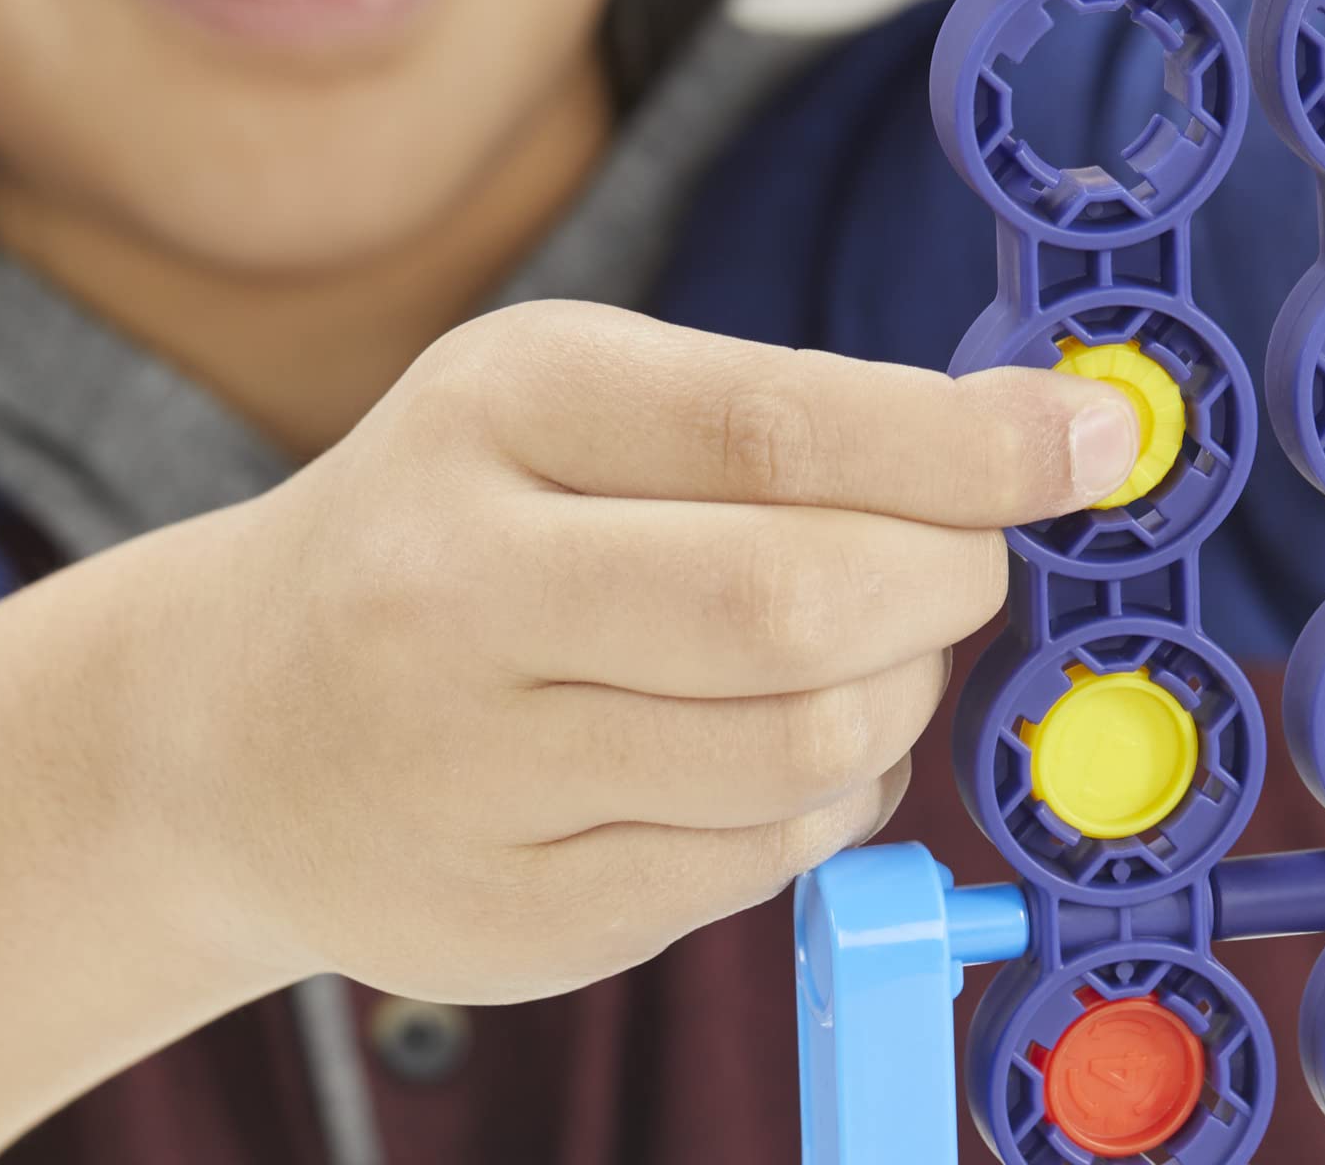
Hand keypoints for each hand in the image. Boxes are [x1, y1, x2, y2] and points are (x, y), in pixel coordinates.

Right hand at [173, 301, 1137, 1001]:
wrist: (234, 724)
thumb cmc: (456, 526)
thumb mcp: (574, 404)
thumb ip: (789, 418)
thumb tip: (1040, 441)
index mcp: (494, 411)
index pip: (770, 428)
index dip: (962, 444)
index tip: (1090, 442)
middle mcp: (459, 586)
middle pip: (801, 604)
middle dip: (945, 580)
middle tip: (969, 558)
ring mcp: (471, 773)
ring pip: (803, 749)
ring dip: (897, 693)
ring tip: (866, 648)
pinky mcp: (510, 920)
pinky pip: (762, 863)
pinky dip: (830, 794)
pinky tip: (782, 742)